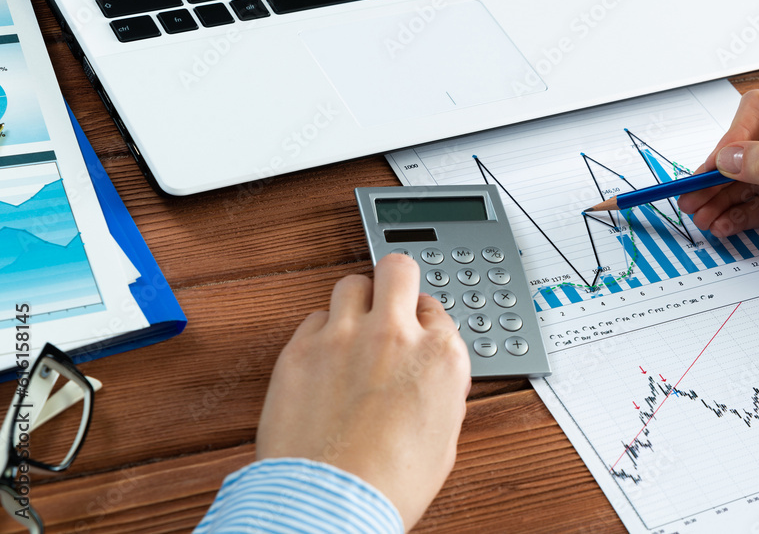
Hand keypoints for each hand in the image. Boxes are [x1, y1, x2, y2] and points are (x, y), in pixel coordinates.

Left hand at [256, 254, 471, 529]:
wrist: (331, 504)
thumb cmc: (388, 484)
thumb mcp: (443, 439)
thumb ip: (440, 392)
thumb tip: (432, 380)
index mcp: (439, 355)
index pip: (436, 307)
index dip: (424, 320)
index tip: (416, 331)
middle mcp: (394, 335)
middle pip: (397, 268)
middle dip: (395, 280)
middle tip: (389, 298)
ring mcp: (344, 337)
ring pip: (351, 283)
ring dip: (356, 301)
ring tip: (353, 325)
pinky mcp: (301, 348)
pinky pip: (314, 317)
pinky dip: (321, 331)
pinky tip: (325, 353)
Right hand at [677, 89, 758, 320]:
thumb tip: (728, 156)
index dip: (734, 137)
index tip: (715, 166)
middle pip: (752, 147)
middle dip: (721, 172)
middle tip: (692, 194)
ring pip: (754, 179)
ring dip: (726, 197)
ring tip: (702, 215)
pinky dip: (742, 215)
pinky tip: (725, 225)